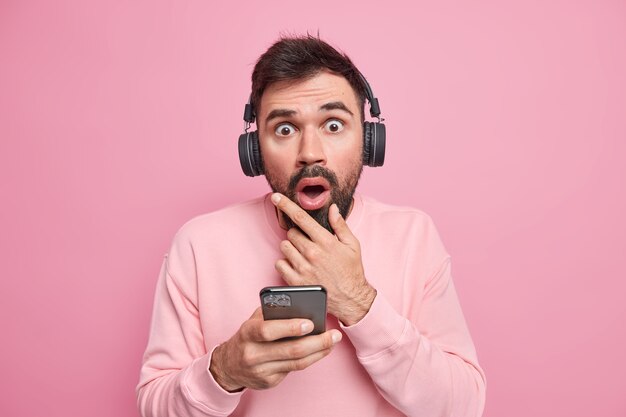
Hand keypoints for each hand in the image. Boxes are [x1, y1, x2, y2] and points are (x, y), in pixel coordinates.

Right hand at [209, 308, 341, 391]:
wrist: (229, 366)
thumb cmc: (248, 336)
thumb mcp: (254, 320)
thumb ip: (273, 312)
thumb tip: (301, 306)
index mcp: (248, 333)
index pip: (268, 331)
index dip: (290, 327)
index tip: (310, 323)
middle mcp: (253, 354)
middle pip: (291, 350)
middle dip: (317, 342)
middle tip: (334, 334)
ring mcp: (261, 371)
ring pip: (297, 363)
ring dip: (319, 352)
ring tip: (333, 341)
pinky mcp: (269, 382)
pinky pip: (294, 370)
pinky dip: (310, 359)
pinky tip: (321, 351)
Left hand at [271, 193, 376, 325]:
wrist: (351, 299)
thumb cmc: (352, 271)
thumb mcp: (352, 245)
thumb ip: (340, 225)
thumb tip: (332, 208)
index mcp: (326, 241)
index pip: (301, 218)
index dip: (286, 205)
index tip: (276, 197)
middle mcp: (312, 253)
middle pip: (291, 233)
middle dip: (297, 235)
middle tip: (308, 244)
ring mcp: (303, 268)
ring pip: (284, 247)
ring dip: (291, 248)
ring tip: (303, 256)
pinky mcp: (295, 281)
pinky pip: (279, 264)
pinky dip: (285, 263)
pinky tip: (297, 266)